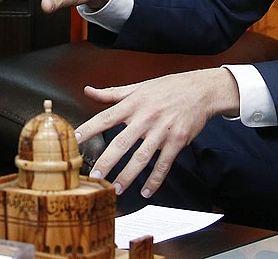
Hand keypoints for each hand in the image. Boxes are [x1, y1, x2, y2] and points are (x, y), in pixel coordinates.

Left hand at [75, 68, 238, 197]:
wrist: (201, 90)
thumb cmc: (168, 88)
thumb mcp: (138, 87)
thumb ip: (111, 93)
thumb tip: (88, 90)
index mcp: (133, 104)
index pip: (106, 117)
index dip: (90, 128)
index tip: (76, 139)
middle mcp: (146, 117)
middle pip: (122, 142)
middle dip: (107, 160)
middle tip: (95, 176)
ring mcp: (162, 130)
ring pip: (142, 157)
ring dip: (128, 175)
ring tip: (116, 188)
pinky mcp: (177, 141)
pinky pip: (164, 164)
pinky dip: (155, 180)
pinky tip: (146, 191)